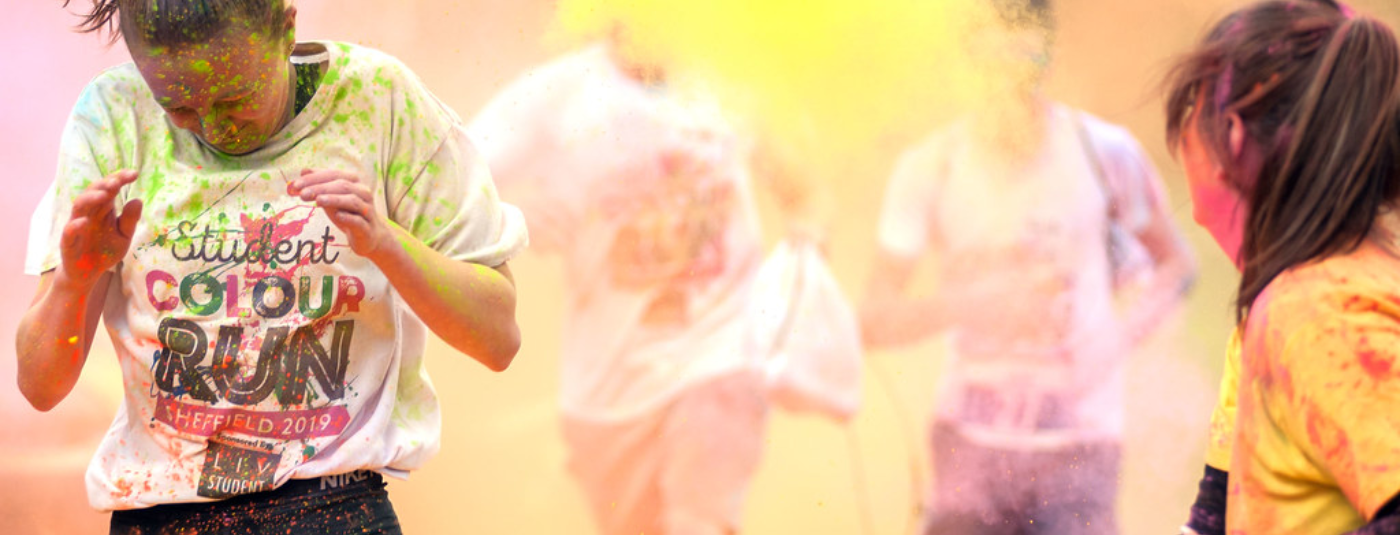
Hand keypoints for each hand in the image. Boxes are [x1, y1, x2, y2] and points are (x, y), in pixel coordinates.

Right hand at [60, 170, 142, 286]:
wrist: (88, 273)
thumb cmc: (105, 250)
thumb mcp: (123, 236)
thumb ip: (130, 220)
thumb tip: (138, 200)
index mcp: (103, 210)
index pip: (109, 189)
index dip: (119, 179)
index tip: (134, 173)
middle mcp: (88, 214)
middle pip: (93, 193)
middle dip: (105, 185)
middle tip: (117, 181)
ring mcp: (76, 226)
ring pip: (79, 206)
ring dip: (90, 199)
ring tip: (105, 195)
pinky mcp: (68, 243)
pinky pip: (68, 232)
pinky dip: (74, 226)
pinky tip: (84, 222)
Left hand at [288, 169, 389, 257]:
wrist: (368, 236)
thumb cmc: (347, 213)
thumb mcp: (331, 197)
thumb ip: (318, 185)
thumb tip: (302, 170)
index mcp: (354, 182)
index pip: (333, 174)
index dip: (314, 178)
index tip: (295, 185)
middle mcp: (363, 193)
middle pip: (342, 185)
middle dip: (320, 188)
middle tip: (301, 194)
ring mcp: (367, 210)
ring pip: (352, 201)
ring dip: (334, 199)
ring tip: (317, 201)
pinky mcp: (367, 228)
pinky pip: (359, 221)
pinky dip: (349, 217)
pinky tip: (337, 216)